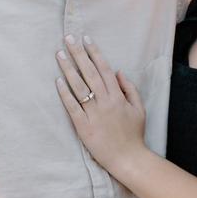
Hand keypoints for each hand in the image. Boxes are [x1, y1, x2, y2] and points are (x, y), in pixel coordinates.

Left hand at [56, 36, 147, 176]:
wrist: (128, 158)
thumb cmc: (134, 134)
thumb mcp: (139, 109)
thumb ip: (130, 89)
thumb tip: (118, 72)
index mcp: (118, 96)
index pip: (104, 69)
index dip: (94, 52)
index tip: (85, 39)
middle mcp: (105, 102)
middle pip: (89, 73)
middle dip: (78, 54)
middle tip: (68, 39)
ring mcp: (94, 114)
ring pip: (79, 86)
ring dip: (68, 69)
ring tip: (59, 54)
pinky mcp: (83, 126)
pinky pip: (72, 106)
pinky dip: (65, 93)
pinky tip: (58, 81)